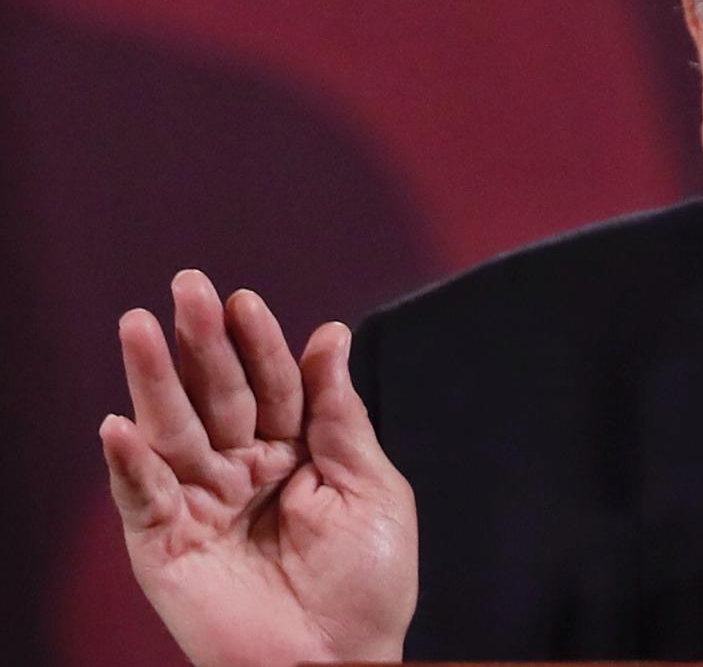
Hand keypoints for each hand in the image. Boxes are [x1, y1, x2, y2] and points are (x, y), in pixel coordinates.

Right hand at [101, 271, 417, 666]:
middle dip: (200, 341)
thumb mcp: (371, 488)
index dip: (259, 343)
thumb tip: (329, 334)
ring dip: (152, 380)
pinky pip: (143, 498)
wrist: (339, 663)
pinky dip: (129, 463)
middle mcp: (244, 470)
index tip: (244, 301)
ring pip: (173, 431)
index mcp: (296, 451)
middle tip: (187, 286)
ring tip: (137, 326)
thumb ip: (341, 415)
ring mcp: (202, 505)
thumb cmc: (367, 584)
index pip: (273, 384)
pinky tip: (118, 424)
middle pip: (216, 395)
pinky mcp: (166, 546)